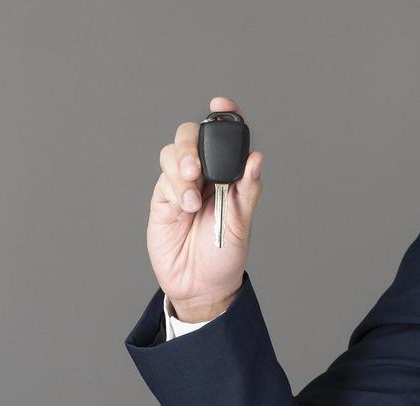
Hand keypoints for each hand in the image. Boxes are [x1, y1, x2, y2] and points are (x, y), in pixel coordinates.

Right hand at [146, 95, 265, 322]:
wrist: (201, 286)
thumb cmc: (225, 255)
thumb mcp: (242, 223)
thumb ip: (247, 189)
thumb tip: (256, 158)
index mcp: (227, 174)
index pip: (224, 136)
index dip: (223, 116)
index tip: (222, 106)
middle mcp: (203, 174)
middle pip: (190, 136)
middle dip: (190, 146)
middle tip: (195, 170)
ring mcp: (180, 185)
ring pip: (172, 154)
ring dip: (180, 170)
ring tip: (191, 200)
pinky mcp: (163, 200)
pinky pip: (163, 180)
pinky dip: (174, 189)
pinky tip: (184, 209)